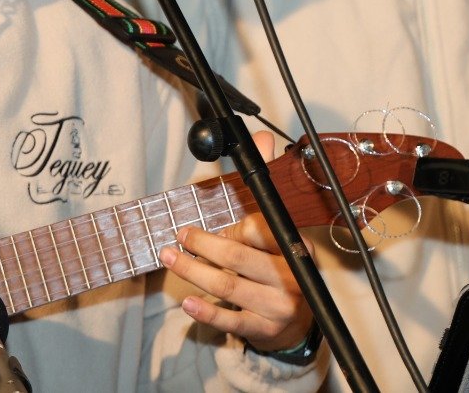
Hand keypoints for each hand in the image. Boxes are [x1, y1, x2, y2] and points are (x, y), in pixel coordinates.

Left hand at [158, 130, 315, 353]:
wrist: (298, 321)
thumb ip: (265, 184)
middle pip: (239, 259)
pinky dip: (206, 312)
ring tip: (170, 259)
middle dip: (202, 245)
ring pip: (228, 288)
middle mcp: (291, 277)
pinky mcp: (264, 330)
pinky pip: (230, 322)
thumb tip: (261, 138)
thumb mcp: (278, 227)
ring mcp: (278, 307)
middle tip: (179, 235)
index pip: (260, 230)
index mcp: (295, 245)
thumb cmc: (282, 264)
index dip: (231, 226)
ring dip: (193, 272)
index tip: (210, 223)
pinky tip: (187, 302)